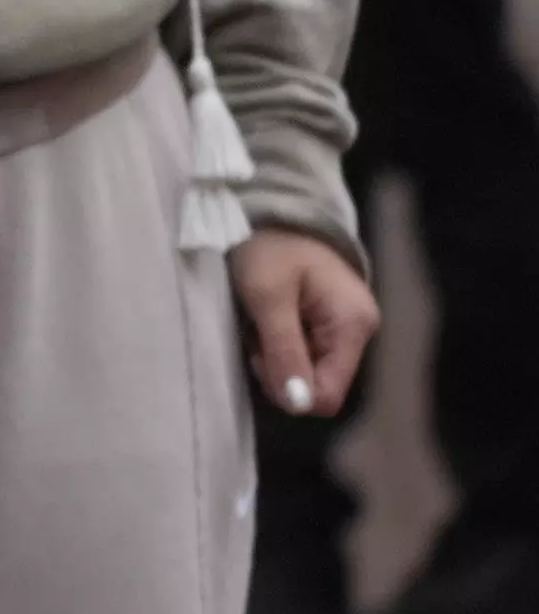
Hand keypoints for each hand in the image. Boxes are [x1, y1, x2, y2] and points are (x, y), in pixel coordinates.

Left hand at [233, 224, 378, 420]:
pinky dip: (276, 342)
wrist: (270, 208)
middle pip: (316, 384)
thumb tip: (299, 405)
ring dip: (274, 355)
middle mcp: (357, 331)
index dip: (291, 390)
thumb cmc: (268, 246)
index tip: (260, 358)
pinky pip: (301, 352)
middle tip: (255, 334)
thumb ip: (284, 351)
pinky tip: (264, 319)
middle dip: (279, 368)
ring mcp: (344, 327)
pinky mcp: (327, 323)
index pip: (329, 394)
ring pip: (305, 370)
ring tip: (258, 320)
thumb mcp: (267, 297)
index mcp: (353, 325)